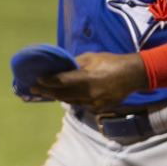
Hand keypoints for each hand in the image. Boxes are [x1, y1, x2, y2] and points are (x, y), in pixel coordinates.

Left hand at [31, 52, 149, 109]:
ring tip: (46, 92)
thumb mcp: (91, 57)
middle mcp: (89, 93)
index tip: (37, 79)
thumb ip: (74, 63)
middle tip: (34, 89)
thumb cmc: (110, 62)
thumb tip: (59, 67)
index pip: (62, 81)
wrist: (132, 75)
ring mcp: (94, 103)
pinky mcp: (98, 108)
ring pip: (70, 101)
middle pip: (62, 94)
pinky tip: (64, 96)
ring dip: (57, 97)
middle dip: (47, 92)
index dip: (48, 81)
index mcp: (87, 78)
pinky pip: (80, 104)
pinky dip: (71, 99)